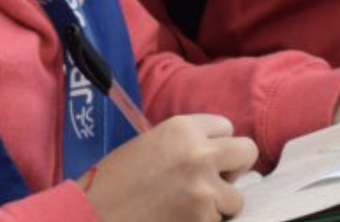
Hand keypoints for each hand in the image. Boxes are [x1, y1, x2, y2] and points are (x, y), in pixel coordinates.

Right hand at [81, 114, 258, 221]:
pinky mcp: (204, 218)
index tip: (203, 157)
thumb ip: (185, 142)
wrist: (91, 216)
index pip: (226, 127)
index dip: (216, 144)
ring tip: (188, 206)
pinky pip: (220, 220)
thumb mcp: (149, 144)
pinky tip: (180, 219)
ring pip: (237, 195)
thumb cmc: (113, 183)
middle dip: (233, 167)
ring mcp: (204, 188)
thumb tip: (218, 151)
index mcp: (182, 128)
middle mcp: (198, 153)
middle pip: (247, 151)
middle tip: (214, 180)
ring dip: (219, 203)